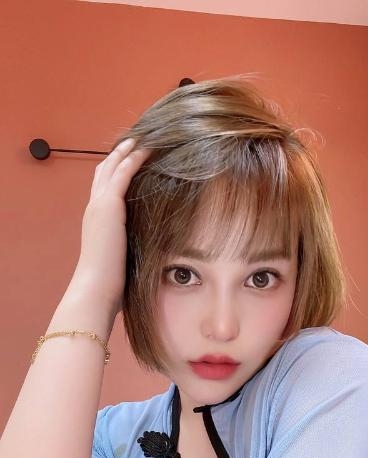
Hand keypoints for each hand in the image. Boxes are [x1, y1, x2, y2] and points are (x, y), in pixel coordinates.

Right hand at [71, 137, 151, 315]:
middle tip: (138, 137)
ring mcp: (99, 204)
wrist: (96, 287)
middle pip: (105, 169)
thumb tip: (146, 250)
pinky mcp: (108, 205)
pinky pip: (123, 173)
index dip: (116, 169)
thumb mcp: (120, 258)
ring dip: (128, 149)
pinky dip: (135, 159)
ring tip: (145, 136)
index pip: (104, 186)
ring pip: (113, 166)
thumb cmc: (109, 282)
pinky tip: (148, 149)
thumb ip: (129, 247)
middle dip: (121, 152)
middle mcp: (94, 207)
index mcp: (96, 219)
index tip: (130, 157)